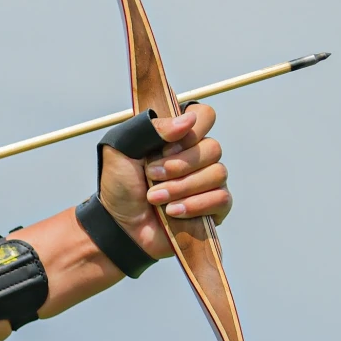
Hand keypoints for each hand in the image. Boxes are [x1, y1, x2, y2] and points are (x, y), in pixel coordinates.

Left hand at [98, 103, 231, 260]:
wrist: (118, 225)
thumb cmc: (120, 187)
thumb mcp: (121, 151)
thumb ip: (149, 129)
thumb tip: (188, 120)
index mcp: (177, 137)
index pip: (204, 116)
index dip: (191, 131)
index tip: (165, 147)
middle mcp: (197, 156)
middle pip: (213, 148)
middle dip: (179, 165)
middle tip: (151, 175)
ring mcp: (207, 181)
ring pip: (218, 173)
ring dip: (181, 187)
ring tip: (155, 198)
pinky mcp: (213, 206)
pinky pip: (222, 198)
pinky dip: (195, 205)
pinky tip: (173, 211)